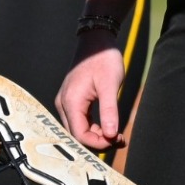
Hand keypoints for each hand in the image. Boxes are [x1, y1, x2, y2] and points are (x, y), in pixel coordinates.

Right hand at [56, 35, 126, 150]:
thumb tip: (110, 135)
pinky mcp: (72, 100)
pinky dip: (94, 128)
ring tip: (118, 136)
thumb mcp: (110, 85)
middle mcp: (64, 104)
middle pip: (77, 136)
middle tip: (120, 139)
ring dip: (97, 136)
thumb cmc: (103, 59)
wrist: (96, 40)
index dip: (98, 143)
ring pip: (78, 130)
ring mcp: (66, 102)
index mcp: (71, 102)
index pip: (79, 135)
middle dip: (98, 142)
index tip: (116, 139)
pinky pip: (80, 121)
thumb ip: (109, 111)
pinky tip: (110, 128)